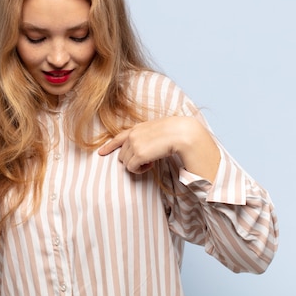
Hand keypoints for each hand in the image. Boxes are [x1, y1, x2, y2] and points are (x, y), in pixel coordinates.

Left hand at [97, 116, 219, 179]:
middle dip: (133, 159)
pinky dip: (139, 170)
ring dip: (138, 165)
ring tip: (155, 162)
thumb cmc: (188, 142)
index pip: (123, 134)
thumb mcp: (169, 137)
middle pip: (124, 151)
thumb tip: (140, 150)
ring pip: (126, 159)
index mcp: (147, 125)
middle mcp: (139, 129)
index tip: (101, 152)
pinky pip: (130, 166)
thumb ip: (155, 139)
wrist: (195, 138)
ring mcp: (138, 140)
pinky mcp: (139, 151)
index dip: (111, 144)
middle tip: (152, 162)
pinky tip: (153, 165)